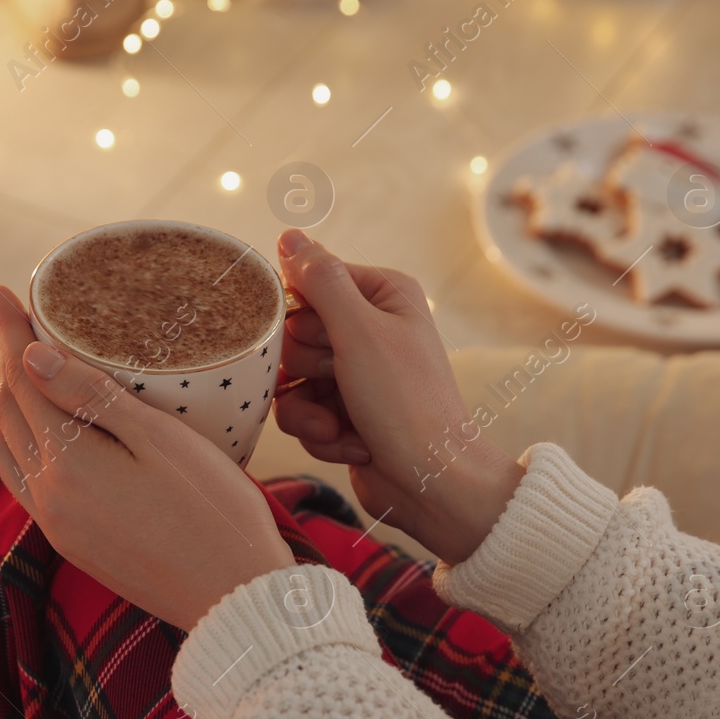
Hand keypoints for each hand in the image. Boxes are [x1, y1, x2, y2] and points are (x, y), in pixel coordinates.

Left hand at [0, 285, 295, 630]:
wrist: (235, 600)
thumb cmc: (214, 510)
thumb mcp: (160, 438)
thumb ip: (92, 395)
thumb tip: (31, 355)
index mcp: (67, 462)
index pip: (23, 379)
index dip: (10, 332)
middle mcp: (48, 496)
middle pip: (8, 413)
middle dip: (7, 362)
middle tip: (17, 321)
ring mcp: (57, 525)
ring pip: (7, 449)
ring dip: (7, 403)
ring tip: (23, 368)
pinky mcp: (73, 544)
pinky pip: (22, 481)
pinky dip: (18, 442)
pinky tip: (41, 430)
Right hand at [271, 230, 523, 564]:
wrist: (430, 482)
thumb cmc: (405, 402)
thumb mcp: (360, 331)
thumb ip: (320, 280)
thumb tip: (289, 236)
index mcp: (383, 295)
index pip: (310, 284)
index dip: (305, 318)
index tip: (327, 342)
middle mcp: (370, 329)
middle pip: (295, 335)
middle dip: (308, 370)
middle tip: (340, 382)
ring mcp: (355, 374)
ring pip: (291, 380)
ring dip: (309, 411)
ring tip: (339, 426)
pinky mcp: (343, 413)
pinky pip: (301, 414)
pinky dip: (320, 435)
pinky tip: (351, 445)